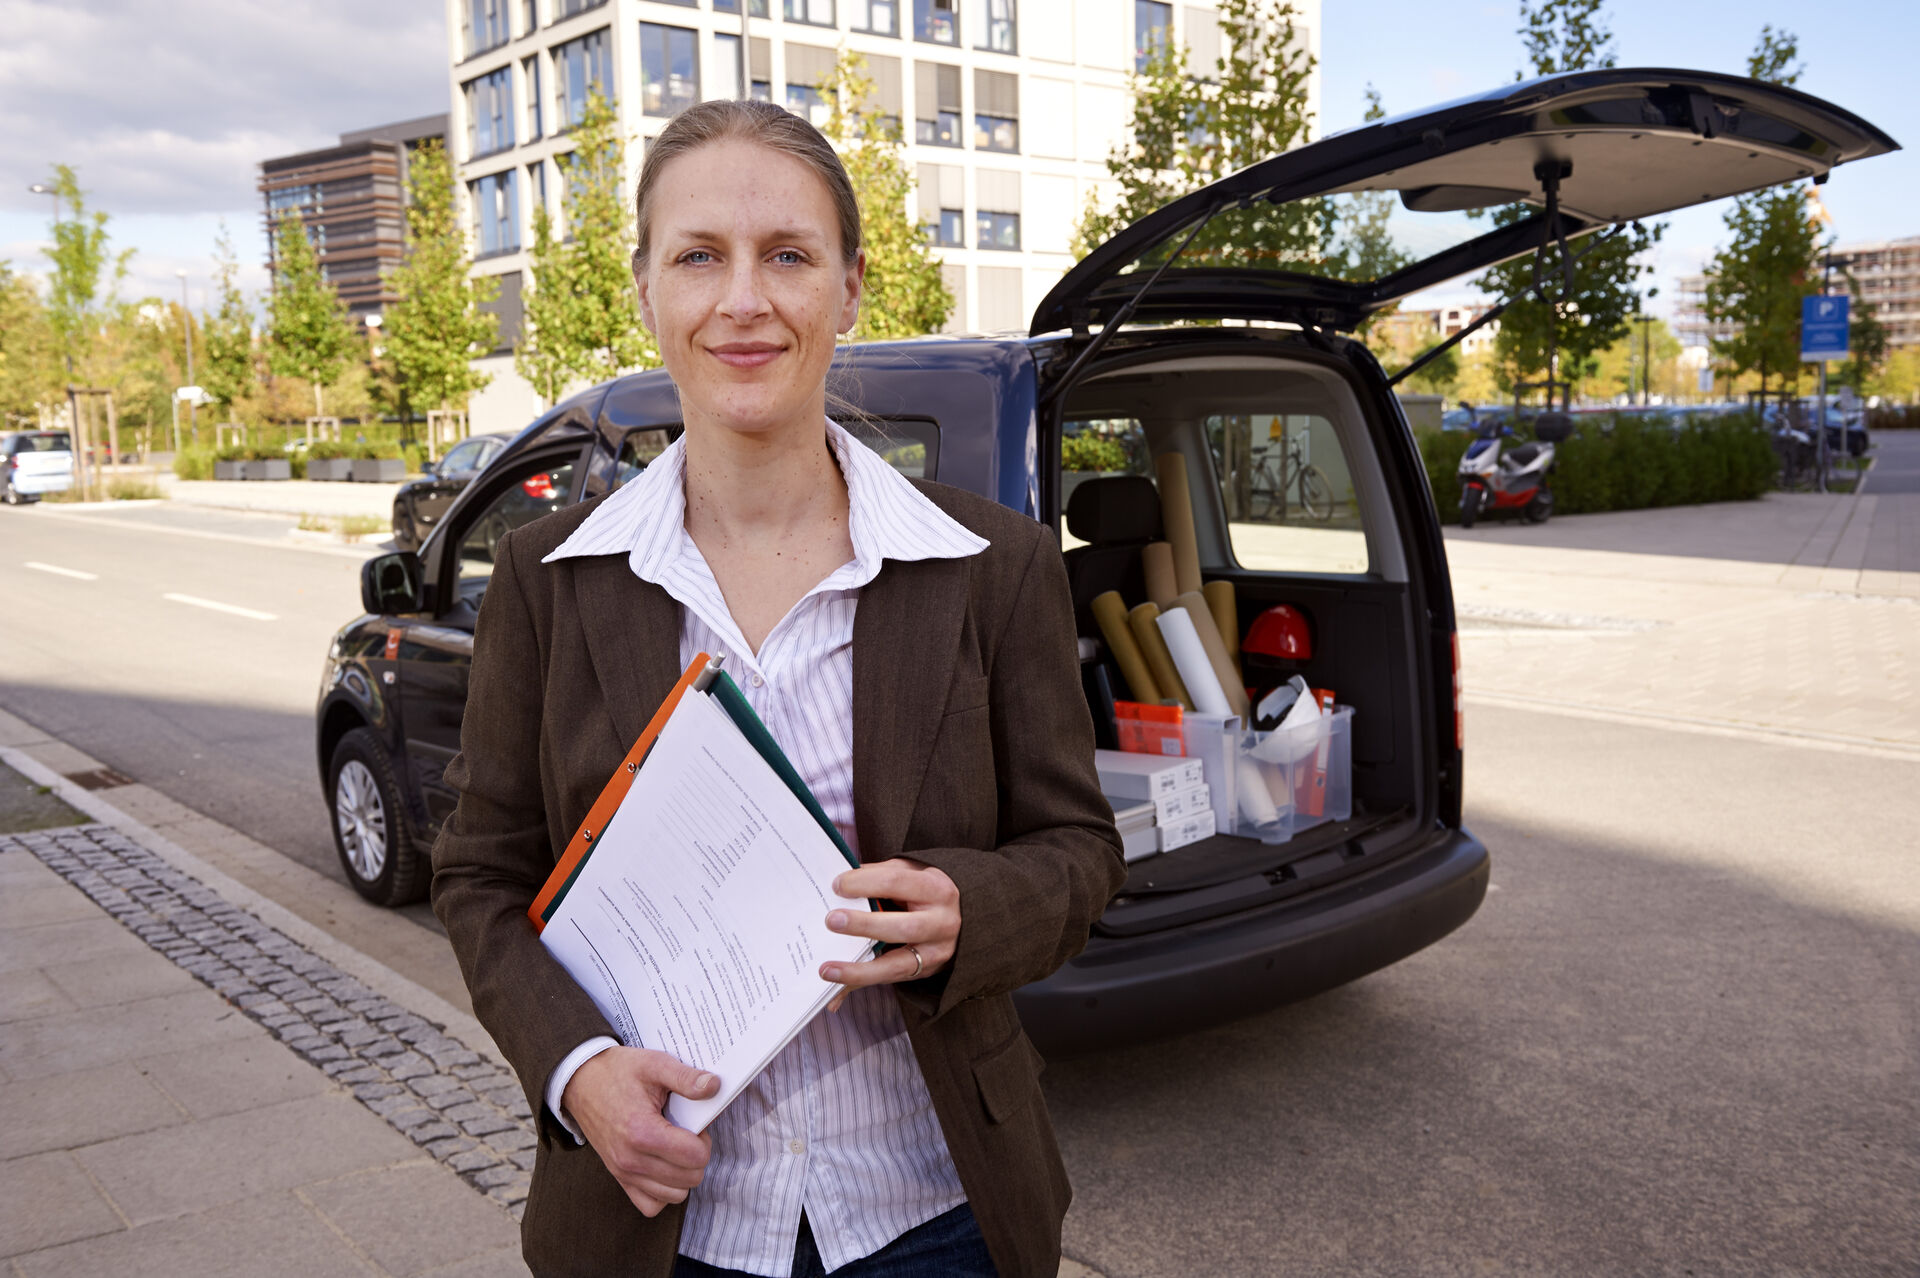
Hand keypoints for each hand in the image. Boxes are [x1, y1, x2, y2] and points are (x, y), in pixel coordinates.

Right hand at [561, 1046, 717, 1216]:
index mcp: (642, 1131)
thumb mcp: (654, 1064)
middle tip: (686, 1134)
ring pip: (674, 1195)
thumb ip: (685, 1077)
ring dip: (684, 1174)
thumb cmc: (619, 1072)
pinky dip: (664, 1192)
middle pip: (690, 1178)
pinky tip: (665, 1167)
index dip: (703, 1139)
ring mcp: (623, 1172)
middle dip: (697, 1156)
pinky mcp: (619, 1178)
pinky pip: (650, 1205)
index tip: (693, 1123)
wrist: (582, 1082)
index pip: (695, 1156)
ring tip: (676, 1148)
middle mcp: (631, 1159)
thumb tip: (715, 1087)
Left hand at [820, 857, 959, 1010]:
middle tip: (832, 921)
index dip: (865, 882)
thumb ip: (877, 874)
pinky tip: (836, 988)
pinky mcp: (925, 971)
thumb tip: (838, 881)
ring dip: (860, 970)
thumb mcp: (909, 873)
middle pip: (903, 926)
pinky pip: (890, 980)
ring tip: (828, 970)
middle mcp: (941, 922)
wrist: (963, 917)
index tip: (837, 885)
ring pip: (897, 965)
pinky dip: (861, 982)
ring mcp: (935, 952)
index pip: (897, 881)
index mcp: (935, 888)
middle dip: (865, 925)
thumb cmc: (924, 890)